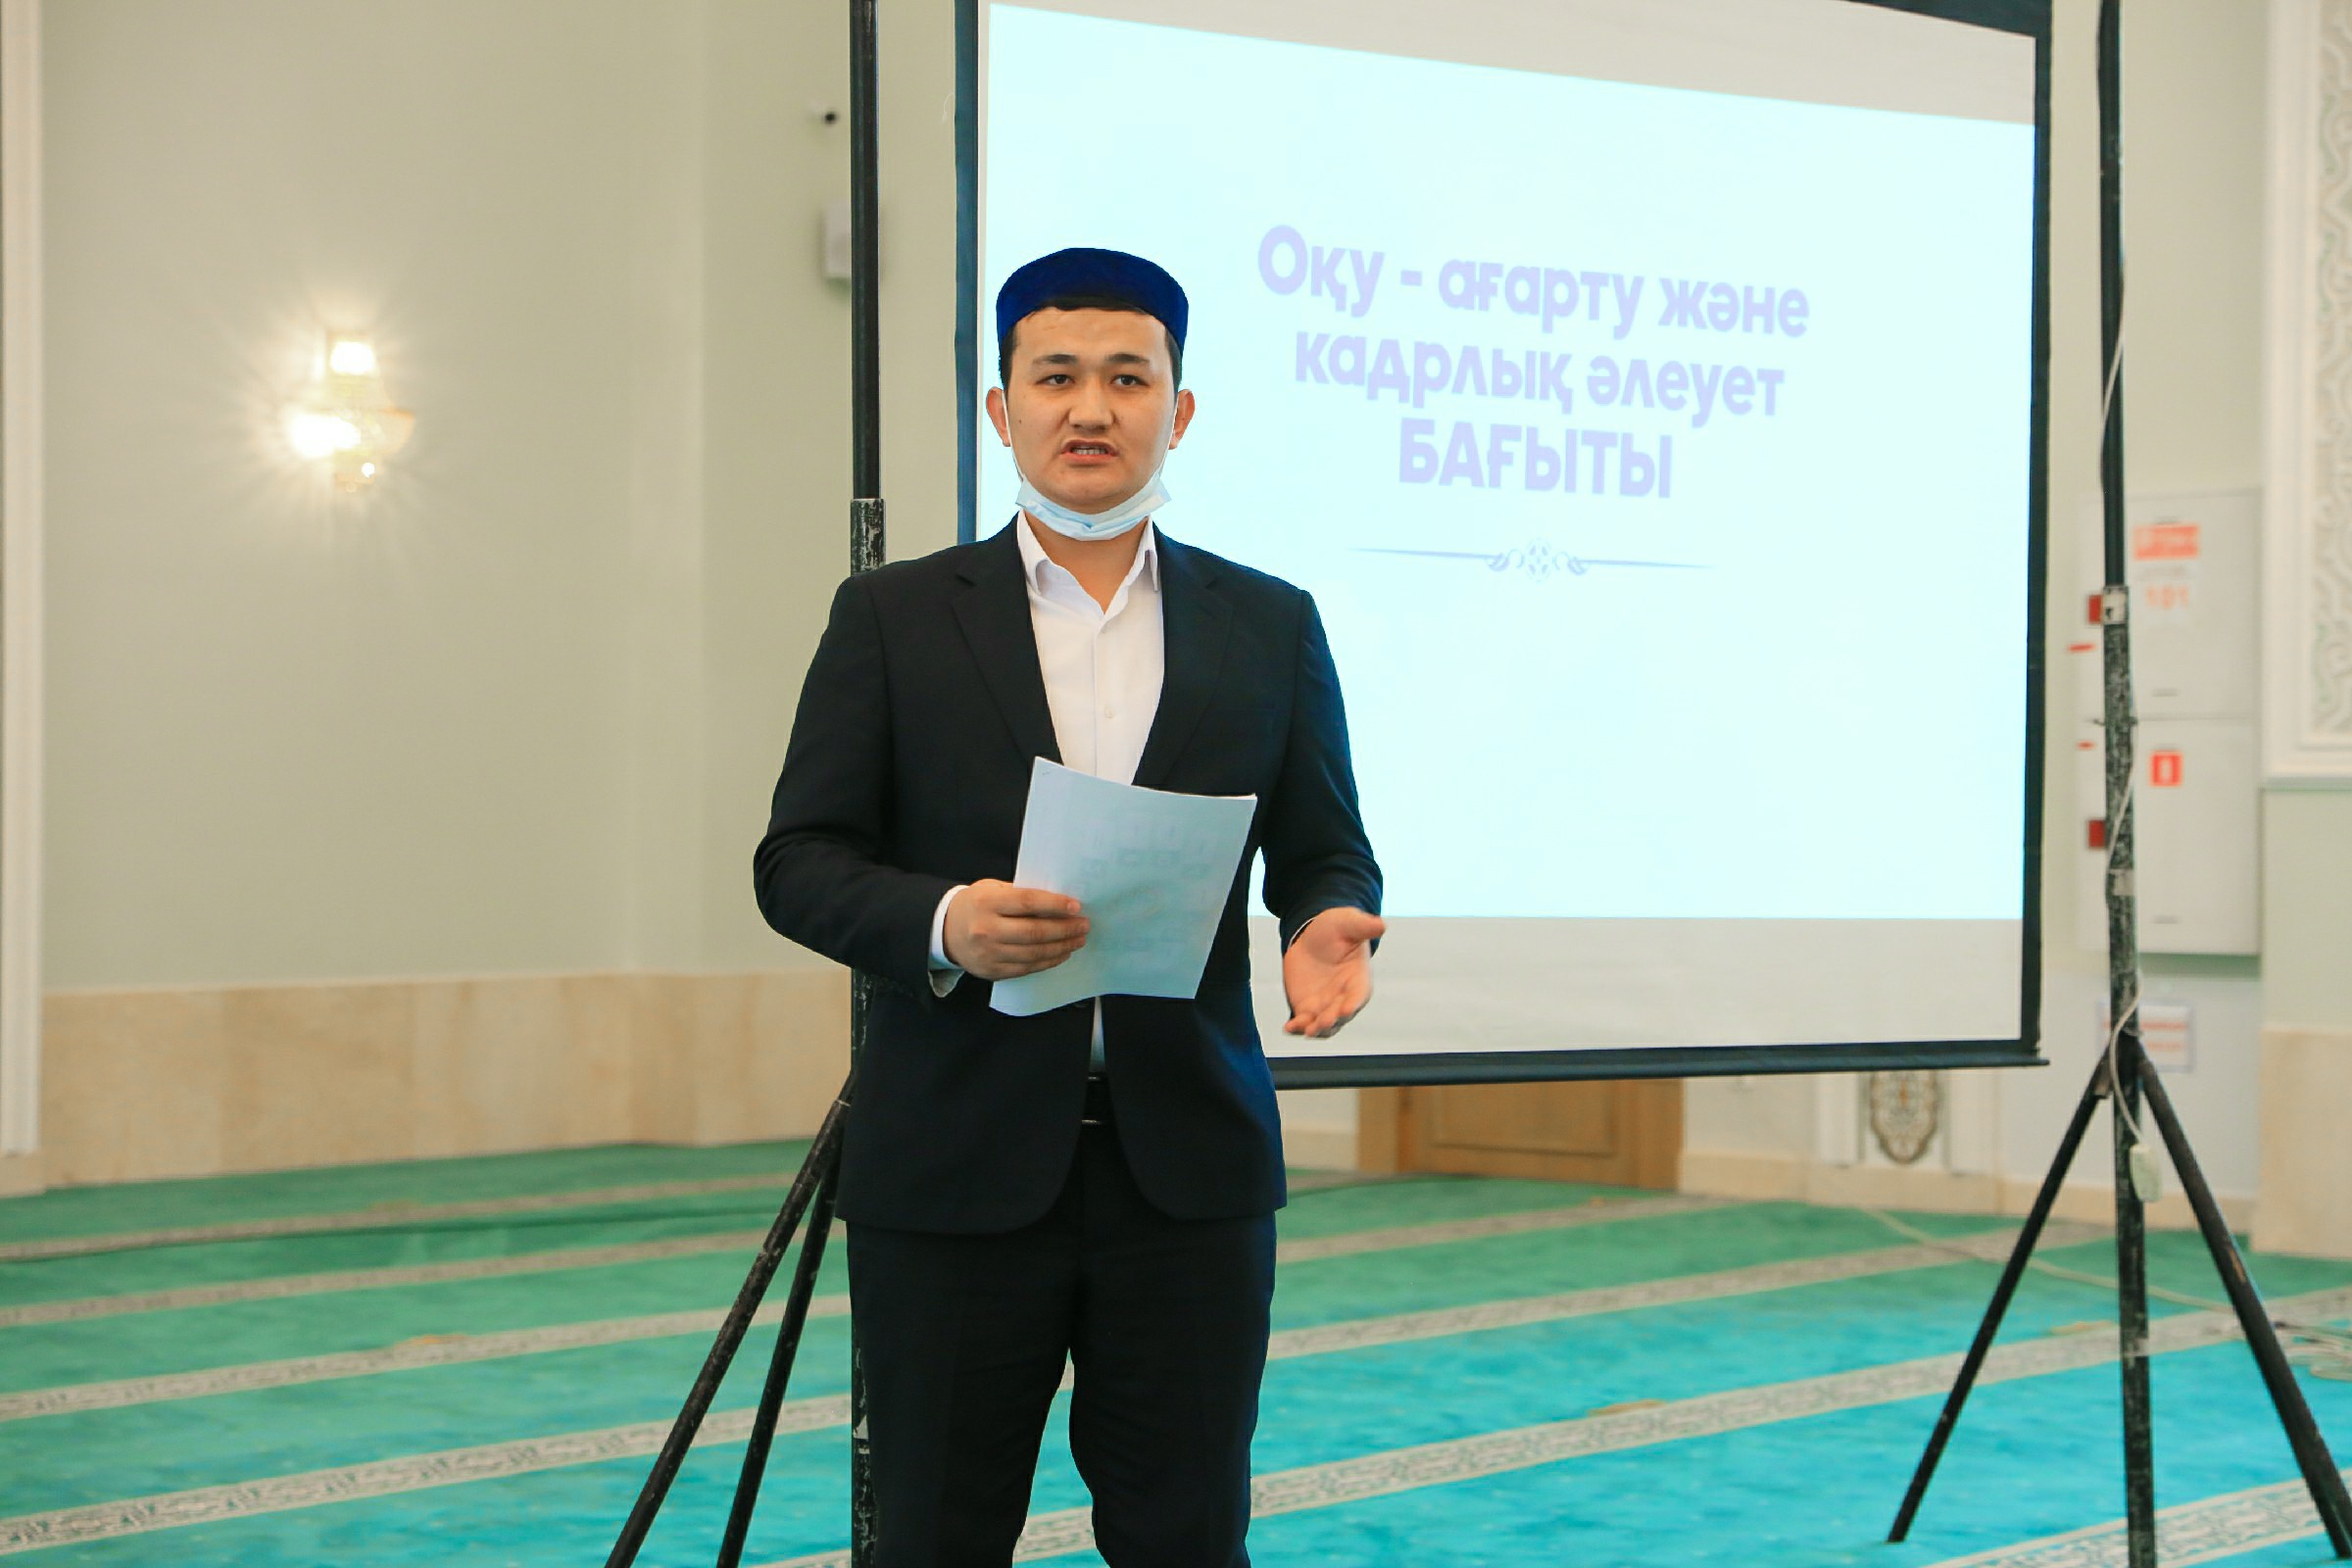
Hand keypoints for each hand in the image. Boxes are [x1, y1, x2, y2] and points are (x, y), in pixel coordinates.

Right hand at [943, 880, 1087, 980]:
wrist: (946, 930)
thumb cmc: (976, 905)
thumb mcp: (992, 889)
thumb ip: (1020, 894)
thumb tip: (1059, 901)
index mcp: (986, 903)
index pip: (1027, 902)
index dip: (1055, 905)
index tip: (1076, 906)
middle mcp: (986, 930)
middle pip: (1034, 932)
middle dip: (1064, 929)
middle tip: (1083, 925)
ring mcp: (989, 954)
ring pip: (1034, 953)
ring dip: (1061, 947)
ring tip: (1078, 940)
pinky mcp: (992, 971)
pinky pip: (1027, 968)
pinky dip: (1048, 961)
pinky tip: (1061, 953)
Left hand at [1282, 906, 1384, 1037]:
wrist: (1311, 936)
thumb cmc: (1336, 928)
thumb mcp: (1348, 922)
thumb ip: (1363, 926)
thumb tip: (1381, 925)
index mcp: (1358, 978)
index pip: (1359, 995)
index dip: (1354, 1003)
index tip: (1346, 1010)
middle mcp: (1344, 996)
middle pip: (1341, 1015)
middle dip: (1332, 1020)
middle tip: (1323, 1021)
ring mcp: (1326, 1005)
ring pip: (1324, 1026)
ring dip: (1317, 1030)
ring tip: (1307, 1031)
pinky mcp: (1307, 1007)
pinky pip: (1303, 1022)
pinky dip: (1297, 1028)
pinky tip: (1289, 1028)